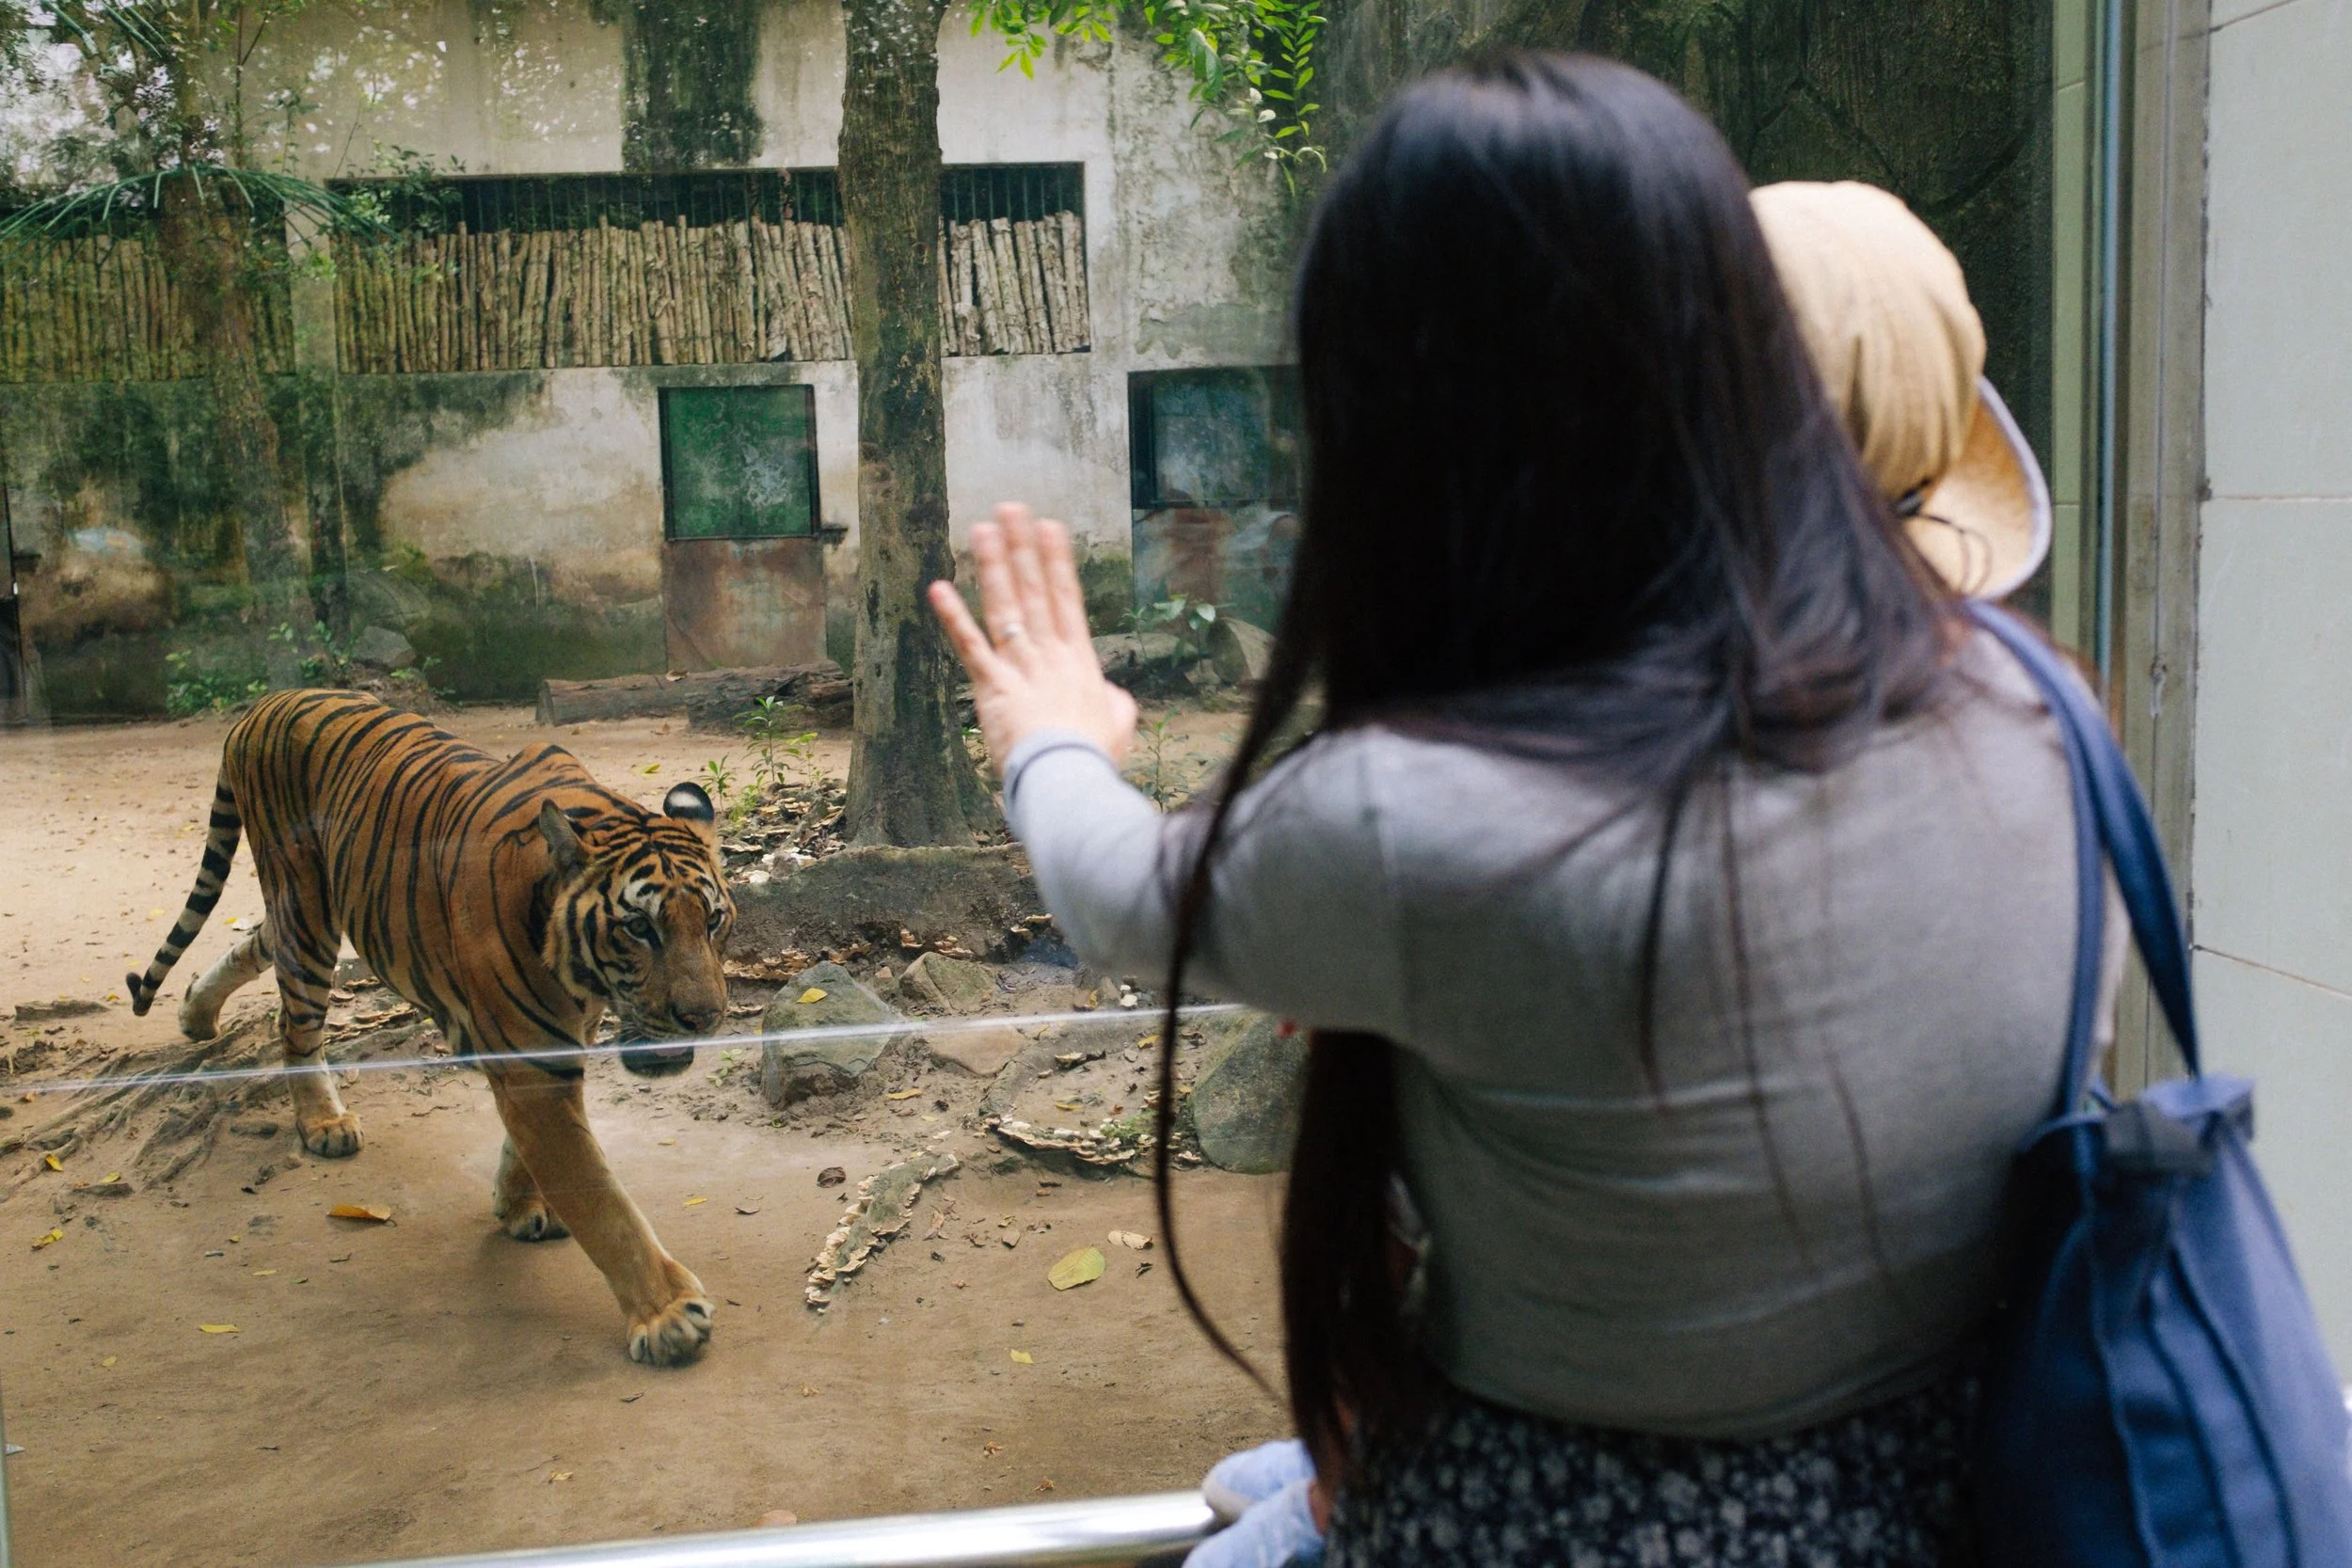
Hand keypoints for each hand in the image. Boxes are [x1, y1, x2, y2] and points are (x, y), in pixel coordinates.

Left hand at [928, 504, 1137, 776]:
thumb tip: (1111, 692)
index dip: (1057, 561)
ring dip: (992, 566)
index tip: (1050, 527)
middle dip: (1022, 548)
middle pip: (1035, 591)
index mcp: (1079, 662)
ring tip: (981, 528)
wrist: (1071, 779)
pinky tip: (938, 587)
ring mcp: (1021, 667)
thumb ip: (1115, 702)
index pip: (1067, 600)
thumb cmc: (1094, 759)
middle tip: (1012, 510)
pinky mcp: (994, 687)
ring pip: (1005, 607)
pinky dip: (954, 617)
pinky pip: (971, 646)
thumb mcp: (1119, 726)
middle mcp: (1050, 655)